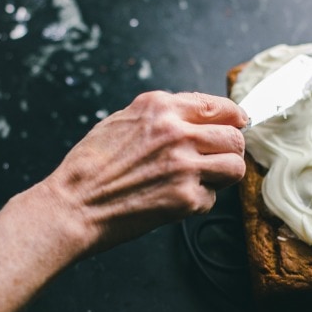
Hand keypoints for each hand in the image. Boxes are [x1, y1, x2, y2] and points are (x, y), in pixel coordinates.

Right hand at [45, 90, 247, 251]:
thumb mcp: (122, 121)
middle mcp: (177, 132)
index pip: (219, 106)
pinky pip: (211, 198)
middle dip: (231, 150)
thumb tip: (198, 116)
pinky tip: (173, 200)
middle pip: (235, 137)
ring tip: (201, 181)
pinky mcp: (186, 198)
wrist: (73, 205)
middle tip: (218, 160)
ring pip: (235, 167)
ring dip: (222, 176)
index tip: (237, 126)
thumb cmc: (90, 166)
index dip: (234, 118)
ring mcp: (184, 165)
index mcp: (160, 107)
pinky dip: (197, 202)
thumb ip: (162, 115)